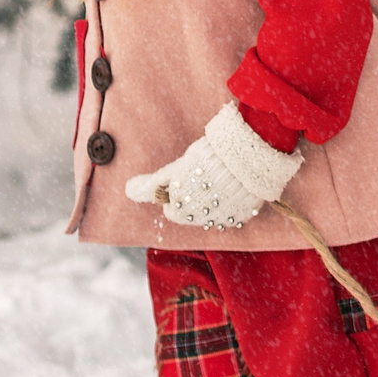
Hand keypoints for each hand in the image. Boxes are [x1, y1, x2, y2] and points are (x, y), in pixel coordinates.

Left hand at [125, 101, 302, 228]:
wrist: (249, 156)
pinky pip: (233, 214)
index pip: (171, 209)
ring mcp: (224, 218)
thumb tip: (128, 190)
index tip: (185, 176)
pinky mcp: (245, 214)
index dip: (174, 192)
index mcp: (181, 210)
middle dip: (194, 199)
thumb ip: (150, 184)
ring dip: (213, 202)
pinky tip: (234, 187)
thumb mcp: (174, 169)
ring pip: (212, 214)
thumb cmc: (207, 159)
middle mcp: (201, 220)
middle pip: (191, 213)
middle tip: (202, 175)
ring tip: (219, 180)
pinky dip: (232, 203)